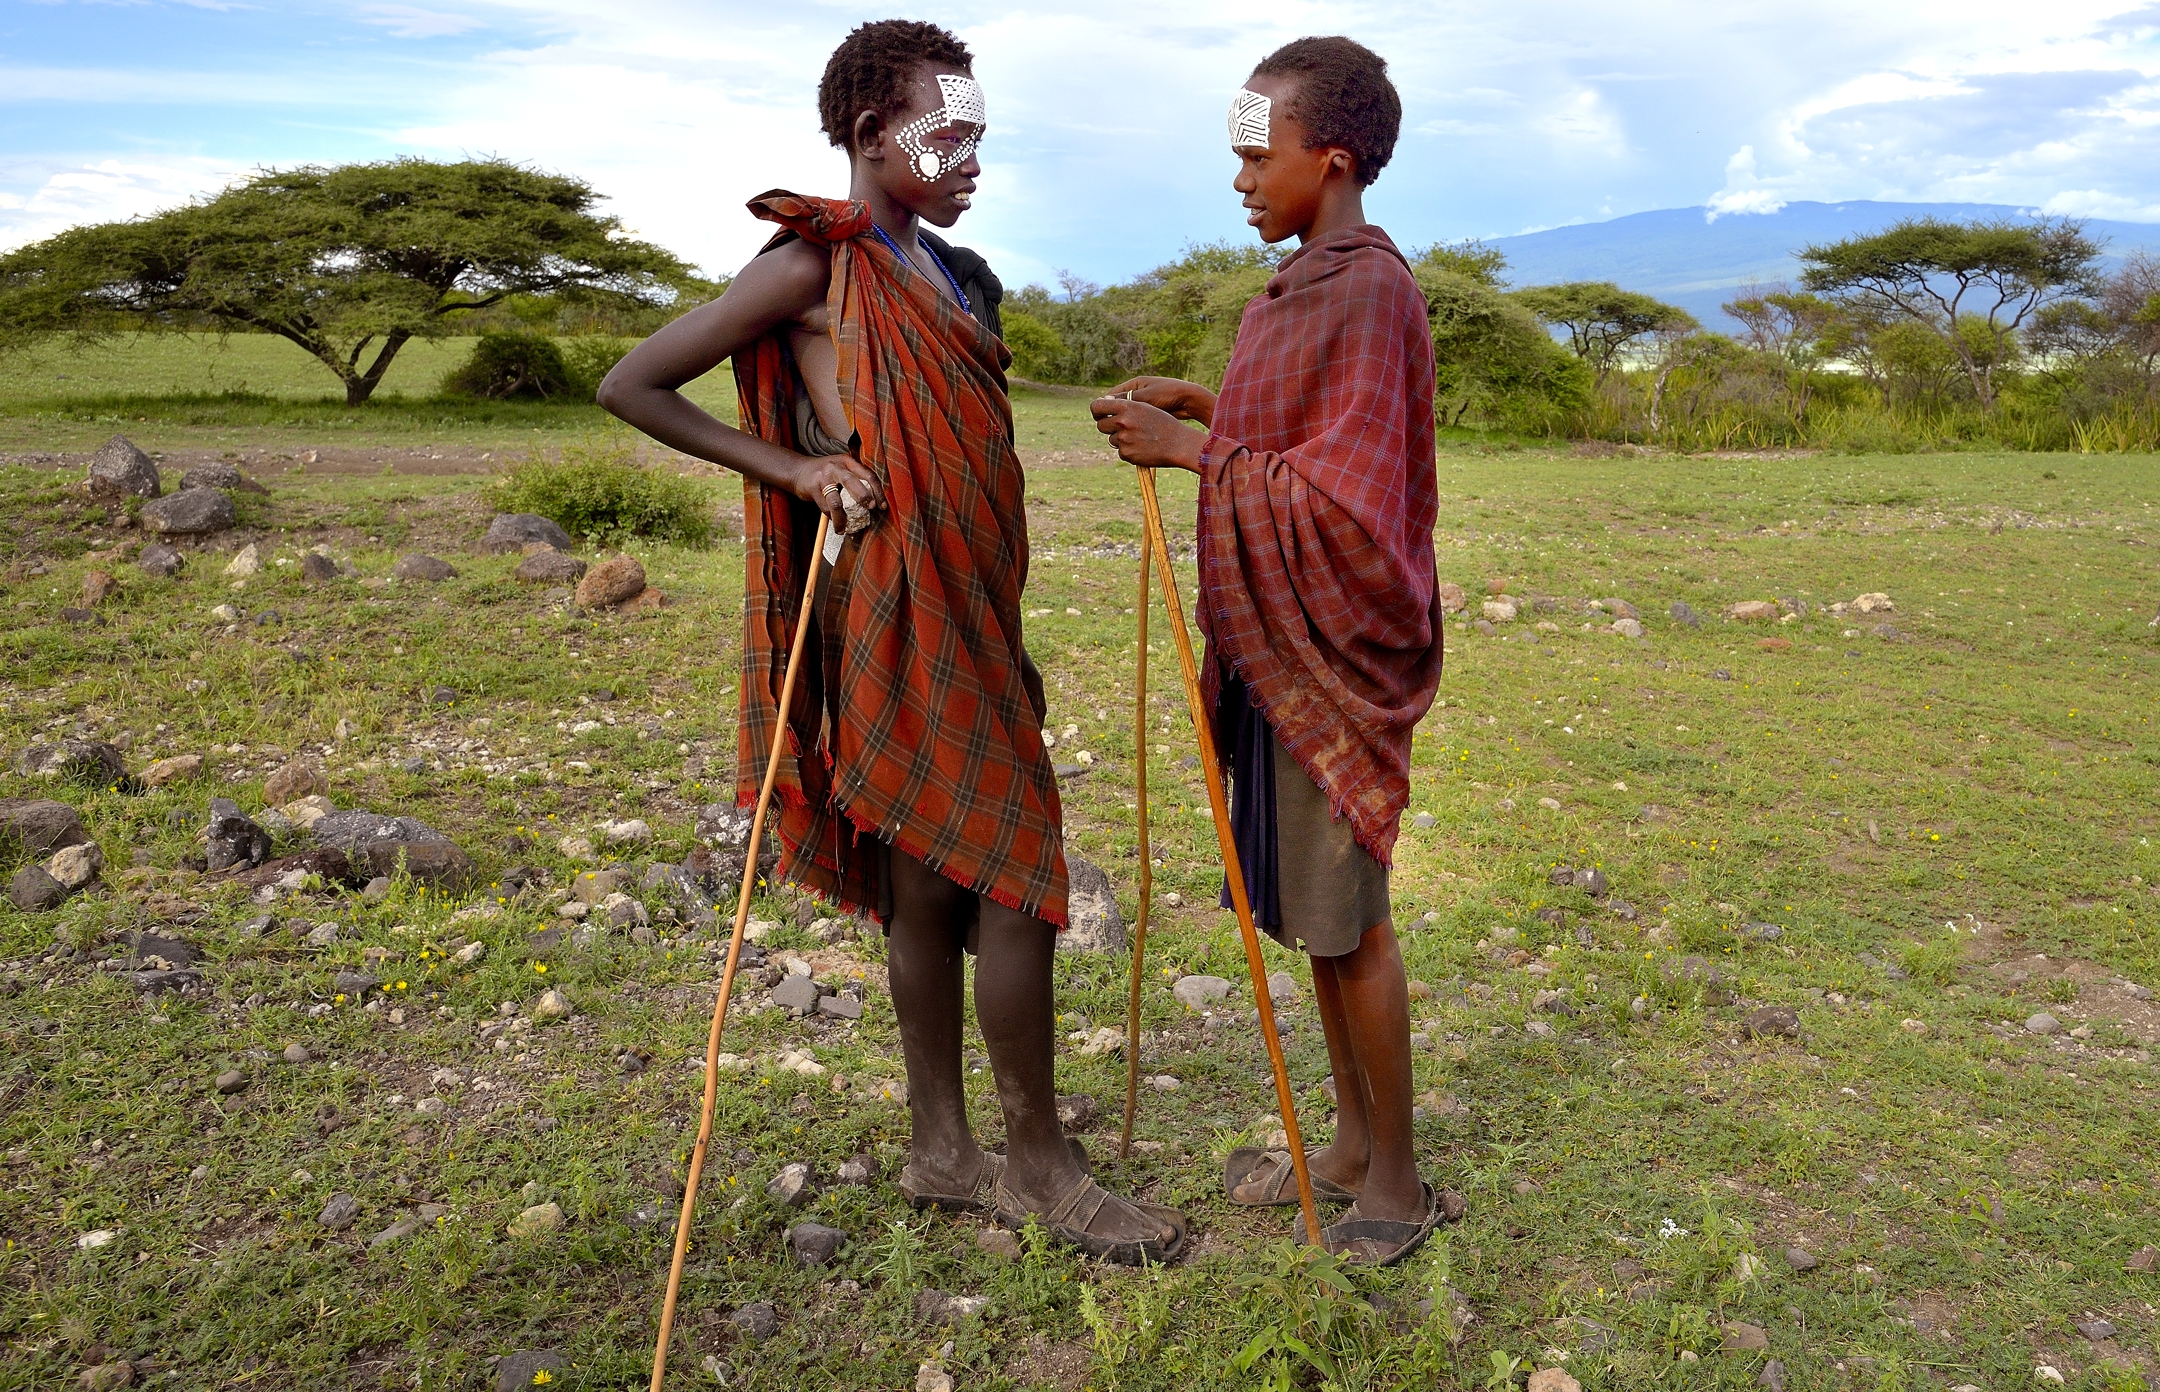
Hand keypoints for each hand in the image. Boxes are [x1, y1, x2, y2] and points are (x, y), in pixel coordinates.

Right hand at [797, 452, 884, 525]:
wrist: (798, 470)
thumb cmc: (826, 473)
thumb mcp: (842, 468)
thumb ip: (856, 478)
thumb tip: (874, 502)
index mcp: (848, 462)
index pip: (867, 474)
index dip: (877, 491)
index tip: (882, 506)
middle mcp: (836, 467)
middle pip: (852, 482)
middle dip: (863, 497)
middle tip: (870, 508)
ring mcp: (823, 477)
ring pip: (836, 501)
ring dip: (842, 518)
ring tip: (844, 528)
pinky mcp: (812, 488)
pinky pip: (824, 507)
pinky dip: (831, 518)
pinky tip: (835, 523)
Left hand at [1091, 395, 1205, 473]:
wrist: (1179, 443)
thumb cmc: (1164, 423)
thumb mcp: (1146, 407)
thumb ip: (1125, 405)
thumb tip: (1105, 401)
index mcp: (1126, 407)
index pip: (1096, 406)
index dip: (1097, 410)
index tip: (1100, 414)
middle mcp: (1122, 422)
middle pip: (1101, 425)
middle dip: (1108, 427)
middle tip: (1122, 428)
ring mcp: (1123, 439)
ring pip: (1111, 439)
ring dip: (1120, 440)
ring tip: (1139, 438)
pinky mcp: (1126, 454)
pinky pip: (1120, 452)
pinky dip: (1129, 451)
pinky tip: (1143, 448)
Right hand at [1104, 375, 1215, 426]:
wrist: (1190, 401)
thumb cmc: (1169, 394)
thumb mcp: (1146, 397)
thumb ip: (1126, 399)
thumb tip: (1104, 401)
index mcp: (1134, 386)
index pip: (1111, 396)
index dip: (1104, 406)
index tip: (1101, 416)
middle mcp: (1136, 396)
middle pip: (1116, 408)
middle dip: (1113, 418)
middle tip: (1111, 427)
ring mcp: (1142, 407)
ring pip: (1125, 418)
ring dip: (1122, 426)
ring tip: (1120, 432)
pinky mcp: (1148, 418)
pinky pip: (1135, 424)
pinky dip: (1132, 429)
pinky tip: (1130, 436)